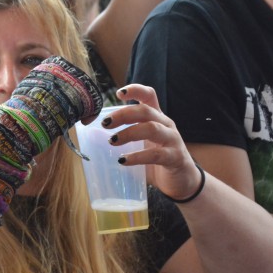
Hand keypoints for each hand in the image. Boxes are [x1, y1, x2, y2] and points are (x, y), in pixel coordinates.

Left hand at [102, 84, 203, 200]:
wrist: (181, 182)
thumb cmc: (155, 161)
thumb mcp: (136, 146)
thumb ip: (117, 139)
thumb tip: (91, 134)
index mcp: (156, 118)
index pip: (149, 96)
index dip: (135, 90)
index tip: (118, 94)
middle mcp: (166, 125)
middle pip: (146, 111)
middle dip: (124, 114)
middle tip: (105, 124)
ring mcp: (173, 140)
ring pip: (152, 128)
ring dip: (129, 133)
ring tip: (112, 141)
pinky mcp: (175, 158)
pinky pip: (156, 155)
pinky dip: (138, 156)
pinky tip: (123, 161)